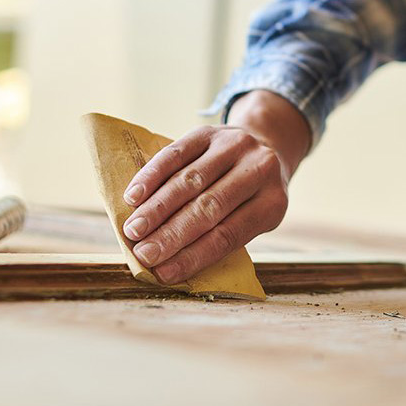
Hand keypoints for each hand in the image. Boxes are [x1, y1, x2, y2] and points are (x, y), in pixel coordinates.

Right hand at [121, 90, 310, 284]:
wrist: (265, 145)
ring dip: (157, 208)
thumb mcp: (252, 217)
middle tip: (143, 254)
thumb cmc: (251, 196)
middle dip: (172, 233)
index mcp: (273, 202)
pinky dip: (152, 176)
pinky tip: (133, 196)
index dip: (194, 255)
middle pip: (209, 207)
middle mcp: (258, 170)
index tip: (163, 273)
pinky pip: (176, 153)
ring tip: (133, 230)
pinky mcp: (209, 132)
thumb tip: (168, 266)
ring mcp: (234, 146)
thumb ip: (219, 237)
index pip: (229, 234)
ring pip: (190, 180)